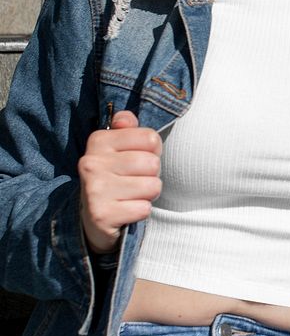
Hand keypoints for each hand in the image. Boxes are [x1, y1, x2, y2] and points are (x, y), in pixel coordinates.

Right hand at [78, 110, 162, 253]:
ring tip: (131, 196)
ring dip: (148, 194)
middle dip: (152, 175)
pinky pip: (144, 209)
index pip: (151, 138)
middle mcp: (91, 163)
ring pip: (152, 186)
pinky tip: (126, 210)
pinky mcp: (101, 214)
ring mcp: (94, 189)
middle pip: (153, 163)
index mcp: (98, 141)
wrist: (91, 217)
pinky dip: (140, 211)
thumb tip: (126, 118)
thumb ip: (127, 129)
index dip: (153, 152)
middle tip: (135, 181)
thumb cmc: (115, 177)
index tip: (137, 159)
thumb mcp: (119, 149)